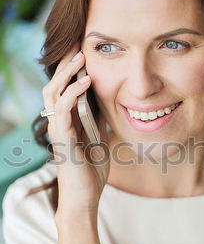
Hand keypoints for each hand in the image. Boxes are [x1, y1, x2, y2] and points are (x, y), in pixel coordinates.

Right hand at [42, 46, 109, 213]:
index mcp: (67, 120)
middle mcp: (59, 122)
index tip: (83, 50)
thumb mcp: (99, 139)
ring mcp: (58, 129)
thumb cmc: (91, 172)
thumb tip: (109, 103)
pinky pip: (62, 109)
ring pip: (52, 92)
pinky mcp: (61, 138)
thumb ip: (98, 121)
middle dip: (65, 63)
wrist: (85, 197)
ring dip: (65, 73)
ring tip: (81, 58)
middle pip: (54, 84)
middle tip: (80, 46)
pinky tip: (85, 81)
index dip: (70, 68)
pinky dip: (72, 93)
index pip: (64, 87)